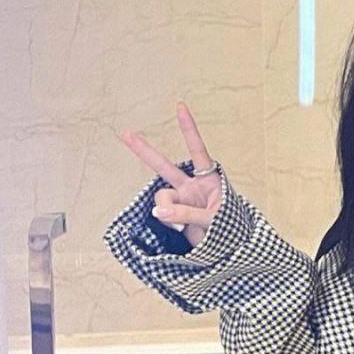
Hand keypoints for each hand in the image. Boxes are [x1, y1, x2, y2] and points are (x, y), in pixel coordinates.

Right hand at [116, 102, 221, 248]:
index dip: (188, 129)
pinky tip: (179, 229)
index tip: (180, 106)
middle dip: (142, 150)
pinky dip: (168, 220)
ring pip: (162, 198)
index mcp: (208, 178)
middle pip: (163, 165)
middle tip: (124, 133)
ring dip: (169, 210)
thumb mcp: (214, 219)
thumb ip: (187, 214)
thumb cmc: (229, 228)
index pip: (197, 149)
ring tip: (183, 224)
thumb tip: (158, 212)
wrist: (228, 247)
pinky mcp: (172, 214)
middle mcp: (191, 185)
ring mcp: (180, 199)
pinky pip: (162, 213)